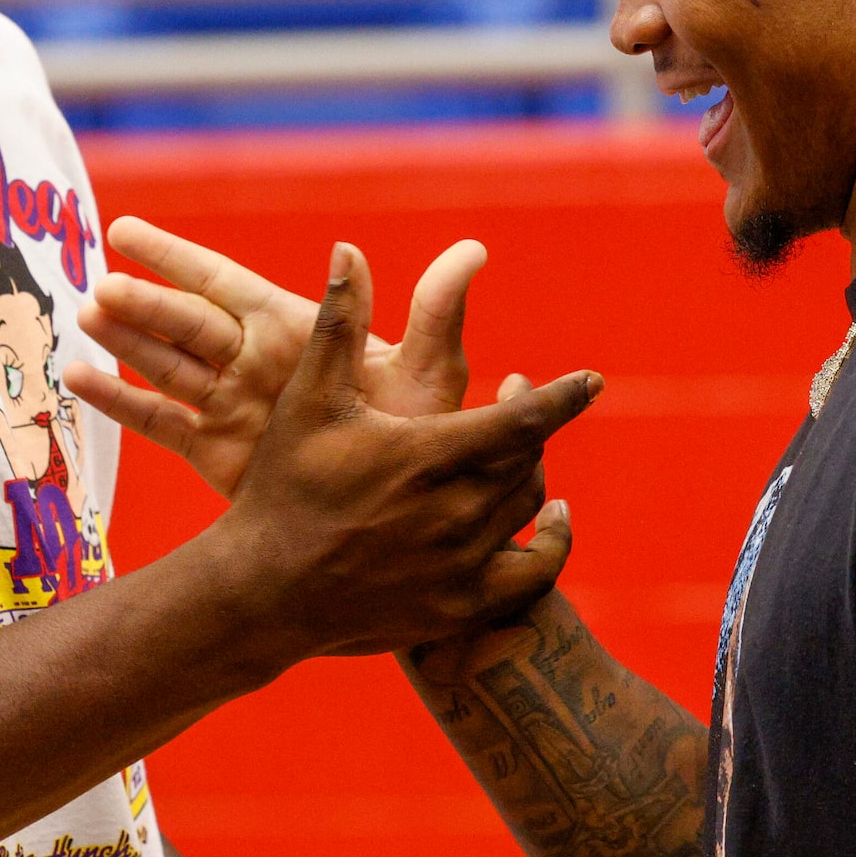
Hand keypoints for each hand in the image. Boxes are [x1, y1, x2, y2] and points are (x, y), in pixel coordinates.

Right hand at [66, 215, 499, 497]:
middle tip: (98, 285)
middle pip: (184, 322)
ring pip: (166, 363)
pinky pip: (161, 421)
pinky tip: (78, 382)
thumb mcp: (424, 375)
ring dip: (126, 342)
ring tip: (82, 315)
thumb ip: (435, 315)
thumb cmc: (419, 437)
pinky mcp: (217, 452)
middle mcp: (253, 362)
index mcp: (292, 332)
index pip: (221, 284)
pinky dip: (121, 401)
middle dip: (142, 303)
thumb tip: (472, 250)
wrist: (403, 519)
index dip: (173, 257)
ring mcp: (230, 407)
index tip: (126, 231)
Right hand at [189, 241, 595, 656]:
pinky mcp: (458, 607)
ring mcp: (460, 566)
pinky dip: (551, 542)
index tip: (593, 381)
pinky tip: (551, 517)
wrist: (262, 591)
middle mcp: (454, 512)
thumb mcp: (310, 399)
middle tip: (515, 395)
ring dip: (530, 472)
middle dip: (530, 423)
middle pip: (525, 459)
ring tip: (515, 448)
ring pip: (526, 505)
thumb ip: (339, 323)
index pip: (522, 420)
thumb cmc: (284, 486)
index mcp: (427, 455)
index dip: (563, 397)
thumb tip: (348, 249)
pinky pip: (532, 574)